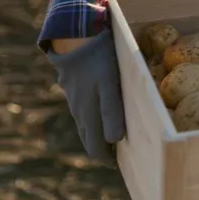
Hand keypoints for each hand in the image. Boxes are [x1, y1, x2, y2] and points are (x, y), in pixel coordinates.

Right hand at [45, 30, 125, 162]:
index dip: (108, 159)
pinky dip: (94, 121)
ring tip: (117, 138)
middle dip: (105, 151)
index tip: (124, 163)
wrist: (77, 36)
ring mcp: (75, 101)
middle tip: (124, 154)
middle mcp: (80, 111)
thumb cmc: (99, 60)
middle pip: (90, 140)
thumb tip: (114, 139)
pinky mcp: (74, 91)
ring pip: (87, 127)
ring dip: (99, 136)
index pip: (96, 148)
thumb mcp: (110, 84)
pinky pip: (84, 113)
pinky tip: (105, 116)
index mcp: (88, 113)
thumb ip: (111, 111)